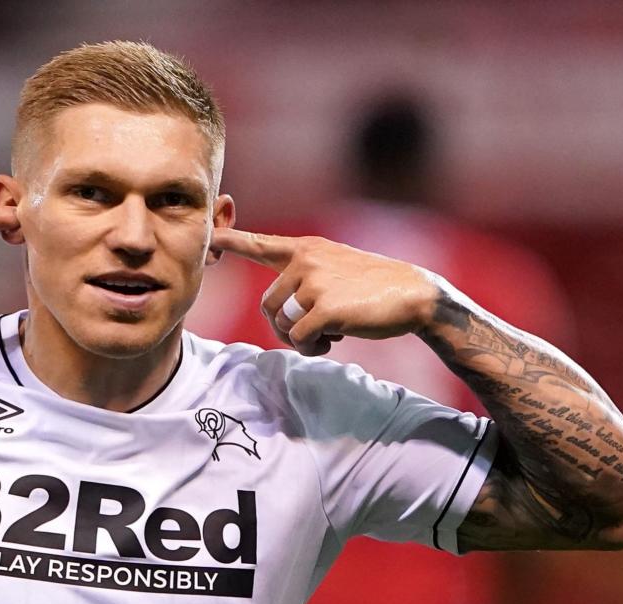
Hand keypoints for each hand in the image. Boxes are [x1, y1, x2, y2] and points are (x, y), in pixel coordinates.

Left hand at [209, 228, 441, 355]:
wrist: (414, 294)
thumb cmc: (373, 286)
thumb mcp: (335, 267)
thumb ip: (304, 276)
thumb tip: (278, 310)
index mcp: (305, 249)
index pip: (259, 243)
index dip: (230, 241)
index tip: (209, 237)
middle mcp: (305, 261)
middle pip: (268, 306)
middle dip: (285, 327)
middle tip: (312, 332)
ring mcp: (314, 283)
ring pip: (281, 324)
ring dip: (299, 340)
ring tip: (326, 335)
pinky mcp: (325, 308)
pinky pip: (298, 338)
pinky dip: (311, 348)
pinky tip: (330, 342)